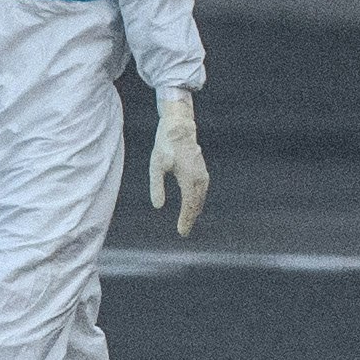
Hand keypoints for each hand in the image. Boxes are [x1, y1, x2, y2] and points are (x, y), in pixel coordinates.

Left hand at [146, 90, 207, 236]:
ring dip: (195, 210)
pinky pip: (202, 191)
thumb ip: (157, 187)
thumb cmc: (165, 146)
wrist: (180, 128)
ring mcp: (203, 174)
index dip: (185, 220)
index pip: (189, 205)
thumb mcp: (156, 166)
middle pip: (197, 204)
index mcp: (189, 178)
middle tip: (183, 232)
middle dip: (190, 218)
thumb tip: (158, 206)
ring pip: (201, 198)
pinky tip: (194, 204)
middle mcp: (199, 178)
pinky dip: (198, 201)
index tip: (181, 232)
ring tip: (188, 221)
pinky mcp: (202, 170)